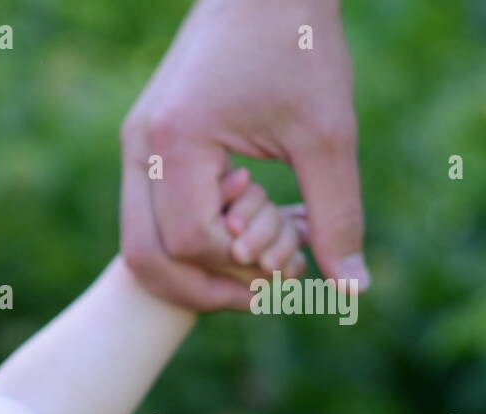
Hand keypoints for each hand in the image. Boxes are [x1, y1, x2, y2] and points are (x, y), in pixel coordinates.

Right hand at [120, 0, 364, 311]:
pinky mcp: (143, 146)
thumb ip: (336, 215)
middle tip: (262, 293)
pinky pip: (147, 217)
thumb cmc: (298, 47)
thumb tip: (351, 290)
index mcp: (177, 141)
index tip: (289, 264)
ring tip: (253, 265)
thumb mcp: (327, 134)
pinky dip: (188, 240)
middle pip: (146, 257)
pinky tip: (238, 231)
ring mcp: (134, 148)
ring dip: (193, 270)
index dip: (239, 268)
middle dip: (203, 290)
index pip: (191, 241)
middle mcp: (140, 148)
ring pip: (139, 243)